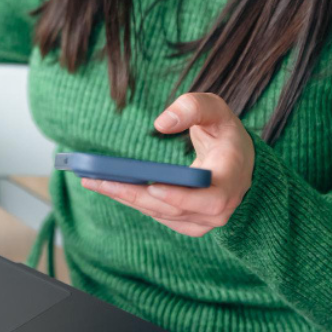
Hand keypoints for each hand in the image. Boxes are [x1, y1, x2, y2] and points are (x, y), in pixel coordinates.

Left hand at [80, 93, 254, 236]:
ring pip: (161, 214)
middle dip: (134, 195)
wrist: (238, 162)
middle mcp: (219, 207)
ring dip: (126, 198)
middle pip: (174, 209)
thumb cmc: (225, 133)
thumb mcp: (217, 110)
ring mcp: (204, 220)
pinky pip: (158, 216)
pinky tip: (109, 188)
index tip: (154, 186)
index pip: (211, 199)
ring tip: (92, 180)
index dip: (182, 197)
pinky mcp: (188, 224)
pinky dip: (133, 202)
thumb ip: (193, 107)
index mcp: (231, 179)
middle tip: (99, 180)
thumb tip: (162, 123)